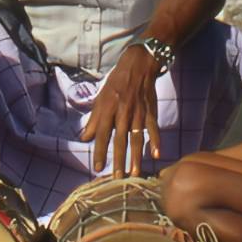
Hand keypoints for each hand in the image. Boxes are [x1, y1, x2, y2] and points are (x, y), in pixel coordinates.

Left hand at [80, 44, 161, 176]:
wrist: (138, 64)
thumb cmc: (116, 82)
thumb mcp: (100, 97)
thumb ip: (94, 119)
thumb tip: (84, 137)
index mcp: (108, 108)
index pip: (102, 134)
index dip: (100, 151)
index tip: (97, 168)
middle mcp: (122, 112)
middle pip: (120, 140)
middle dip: (118, 160)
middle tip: (117, 178)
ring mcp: (138, 112)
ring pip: (136, 138)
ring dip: (136, 157)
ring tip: (134, 174)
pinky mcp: (150, 110)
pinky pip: (153, 128)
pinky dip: (156, 141)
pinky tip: (157, 155)